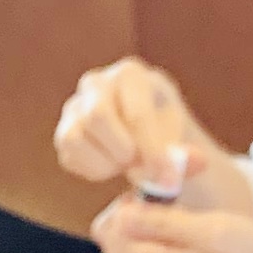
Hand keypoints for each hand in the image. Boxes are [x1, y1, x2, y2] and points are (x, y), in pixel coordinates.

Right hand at [54, 60, 241, 201]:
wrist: (141, 133)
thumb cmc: (161, 130)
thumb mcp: (180, 139)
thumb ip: (185, 156)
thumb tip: (189, 166)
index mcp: (130, 74)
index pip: (136, 112)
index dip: (151, 150)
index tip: (165, 178)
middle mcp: (96, 83)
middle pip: (97, 116)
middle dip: (122, 151)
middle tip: (142, 169)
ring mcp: (74, 106)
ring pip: (76, 137)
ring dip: (105, 162)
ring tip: (126, 165)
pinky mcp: (63, 131)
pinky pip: (69, 155)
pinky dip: (92, 170)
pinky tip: (111, 166)